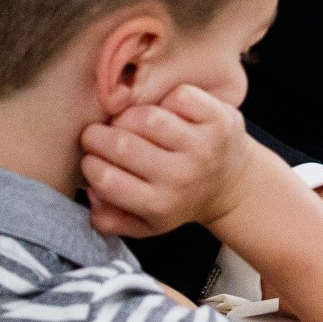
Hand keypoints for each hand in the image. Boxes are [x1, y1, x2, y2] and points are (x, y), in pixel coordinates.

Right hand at [79, 84, 256, 236]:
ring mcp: (202, 146)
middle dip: (97, 136)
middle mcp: (181, 176)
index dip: (89, 163)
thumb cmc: (179, 199)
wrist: (233, 185)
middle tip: (98, 136)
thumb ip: (110, 219)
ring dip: (129, 116)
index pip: (106, 179)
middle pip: (122, 145)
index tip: (92, 159)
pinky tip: (164, 112)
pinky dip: (166, 99)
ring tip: (127, 123)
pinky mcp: (219, 121)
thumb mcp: (145, 224)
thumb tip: (91, 196)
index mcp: (159, 204)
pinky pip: (180, 97)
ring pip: (149, 118)